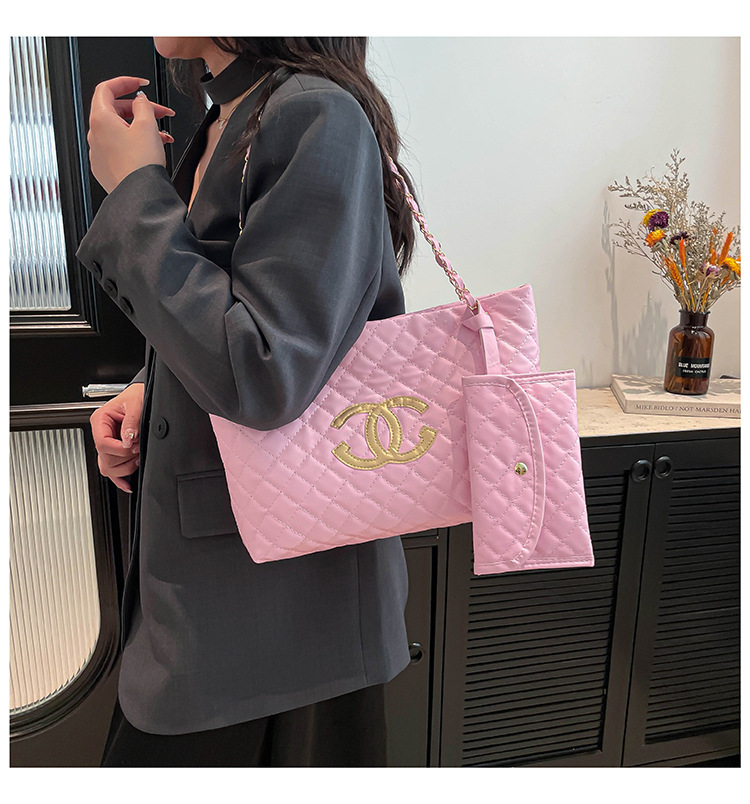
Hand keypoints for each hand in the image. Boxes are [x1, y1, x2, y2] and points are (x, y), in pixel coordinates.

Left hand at [86, 76, 175, 193]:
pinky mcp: (106, 167)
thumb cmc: (140, 165)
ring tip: (162, 136)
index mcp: (100, 119)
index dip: (125, 82)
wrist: (140, 195)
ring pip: (120, 130)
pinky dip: (135, 143)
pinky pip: (120, 147)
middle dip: (141, 109)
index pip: (107, 89)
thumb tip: (140, 100)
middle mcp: (95, 135)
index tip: (140, 84)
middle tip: (161, 113)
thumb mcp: (147, 126)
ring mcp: (99, 152)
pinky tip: (152, 149)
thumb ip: (143, 105)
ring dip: (142, 128)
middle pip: (116, 111)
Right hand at [90, 383, 144, 493]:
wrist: (141, 395)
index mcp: (100, 420)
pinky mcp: (114, 452)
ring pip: (107, 468)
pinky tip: (128, 484)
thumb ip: (131, 422)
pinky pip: (112, 472)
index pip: (102, 443)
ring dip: (125, 467)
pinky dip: (119, 480)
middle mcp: (101, 433)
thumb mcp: (135, 403)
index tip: (132, 446)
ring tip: (138, 456)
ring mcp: (107, 444)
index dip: (118, 448)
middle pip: (104, 458)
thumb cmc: (136, 395)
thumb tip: (128, 439)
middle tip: (139, 448)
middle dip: (124, 457)